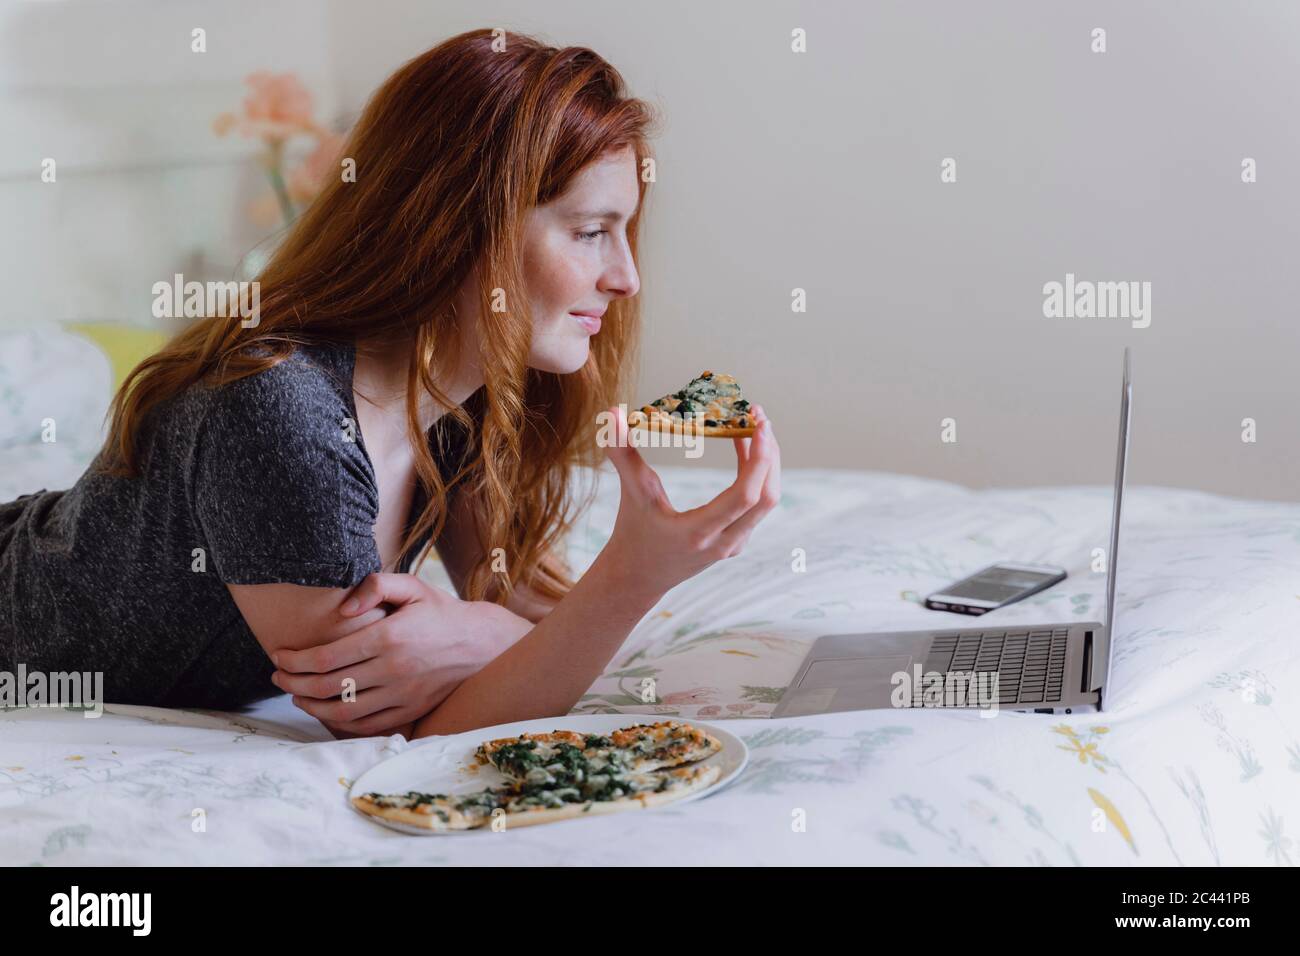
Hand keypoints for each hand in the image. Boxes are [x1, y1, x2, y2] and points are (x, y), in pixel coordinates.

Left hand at [270, 573, 533, 736]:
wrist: (481, 643)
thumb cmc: (440, 612)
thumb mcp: (413, 586)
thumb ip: (376, 586)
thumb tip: (343, 608)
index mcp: (389, 637)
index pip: (328, 657)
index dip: (295, 661)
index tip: (279, 656)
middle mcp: (394, 669)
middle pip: (329, 687)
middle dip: (294, 684)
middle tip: (277, 678)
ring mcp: (403, 694)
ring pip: (344, 712)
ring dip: (312, 707)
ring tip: (296, 696)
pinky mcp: (411, 710)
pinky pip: (368, 726)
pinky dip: (340, 724)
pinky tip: (327, 712)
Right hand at [598, 402, 780, 598]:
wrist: (637, 578)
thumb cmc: (632, 534)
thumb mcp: (630, 493)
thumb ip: (621, 452)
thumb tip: (613, 413)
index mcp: (698, 532)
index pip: (745, 496)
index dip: (759, 460)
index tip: (759, 425)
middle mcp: (724, 542)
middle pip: (766, 497)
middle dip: (769, 454)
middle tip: (758, 417)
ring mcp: (734, 544)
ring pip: (767, 501)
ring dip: (766, 462)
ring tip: (751, 426)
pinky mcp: (736, 540)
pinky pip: (757, 505)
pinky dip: (758, 474)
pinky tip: (745, 447)